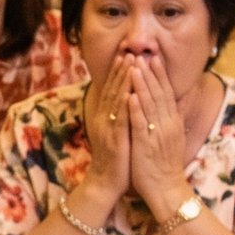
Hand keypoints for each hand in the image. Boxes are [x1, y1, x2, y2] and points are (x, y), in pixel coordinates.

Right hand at [81, 61, 131, 212]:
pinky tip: (131, 93)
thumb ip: (119, 117)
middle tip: (128, 51)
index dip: (118, 72)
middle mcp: (104, 120)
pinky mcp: (115, 141)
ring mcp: (108, 130)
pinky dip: (125, 106)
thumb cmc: (115, 159)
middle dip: (120, 70)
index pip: (112, 90)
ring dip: (123, 82)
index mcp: (105, 118)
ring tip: (130, 64)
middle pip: (112, 90)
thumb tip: (127, 100)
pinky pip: (120, 121)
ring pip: (115, 101)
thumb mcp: (116, 134)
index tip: (125, 54)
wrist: (105, 183)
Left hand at [126, 54, 189, 217]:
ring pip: (150, 105)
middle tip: (143, 54)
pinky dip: (136, 110)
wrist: (167, 188)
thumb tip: (175, 102)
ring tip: (135, 67)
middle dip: (150, 73)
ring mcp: (157, 134)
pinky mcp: (147, 145)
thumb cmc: (165, 164)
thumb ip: (171, 119)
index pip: (167, 93)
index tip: (153, 58)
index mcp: (172, 122)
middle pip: (160, 94)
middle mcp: (167, 125)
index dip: (160, 75)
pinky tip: (131, 96)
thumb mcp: (172, 137)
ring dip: (142, 85)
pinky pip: (141, 125)